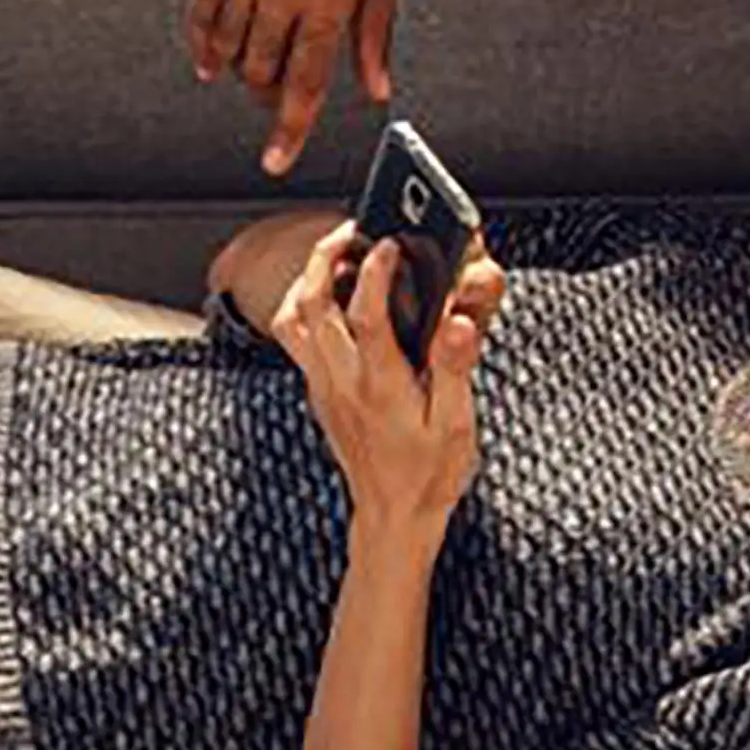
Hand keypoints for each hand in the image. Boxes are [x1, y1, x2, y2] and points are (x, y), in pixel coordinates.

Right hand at [191, 0, 400, 177]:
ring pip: (229, 47)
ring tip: (248, 76)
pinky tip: (208, 56)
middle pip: (262, 71)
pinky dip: (202, 41)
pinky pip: (202, 9)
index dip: (289, 130)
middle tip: (276, 101)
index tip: (276, 159)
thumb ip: (373, 36)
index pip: (305, 83)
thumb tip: (375, 87)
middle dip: (267, 97)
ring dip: (237, 72)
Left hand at [270, 221, 508, 521]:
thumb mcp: (455, 424)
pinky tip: (334, 299)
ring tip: (336, 256)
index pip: (365, 312)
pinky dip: (306, 306)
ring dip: (307, 279)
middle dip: (327, 255)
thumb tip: (457, 319)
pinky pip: (295, 339)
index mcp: (380, 384)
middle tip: (354, 230)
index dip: (376, 270)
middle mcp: (343, 381)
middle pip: (312, 303)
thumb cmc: (430, 473)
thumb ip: (453, 367)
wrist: (393, 518)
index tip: (392, 243)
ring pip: (292, 319)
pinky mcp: (319, 393)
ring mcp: (324, 387)